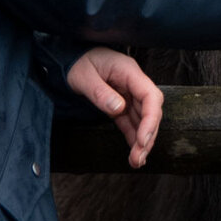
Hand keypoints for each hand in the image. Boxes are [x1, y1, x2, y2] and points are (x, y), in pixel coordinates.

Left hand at [66, 47, 164, 168]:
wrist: (69, 59)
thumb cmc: (78, 63)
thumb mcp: (83, 76)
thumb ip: (100, 92)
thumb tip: (119, 109)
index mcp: (129, 72)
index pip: (150, 96)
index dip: (151, 119)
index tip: (142, 140)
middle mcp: (133, 83)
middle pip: (151, 111)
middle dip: (148, 135)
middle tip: (139, 158)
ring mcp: (129, 94)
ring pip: (143, 120)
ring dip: (142, 141)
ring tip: (136, 162)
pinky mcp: (121, 104)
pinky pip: (131, 122)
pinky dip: (133, 138)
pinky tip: (134, 154)